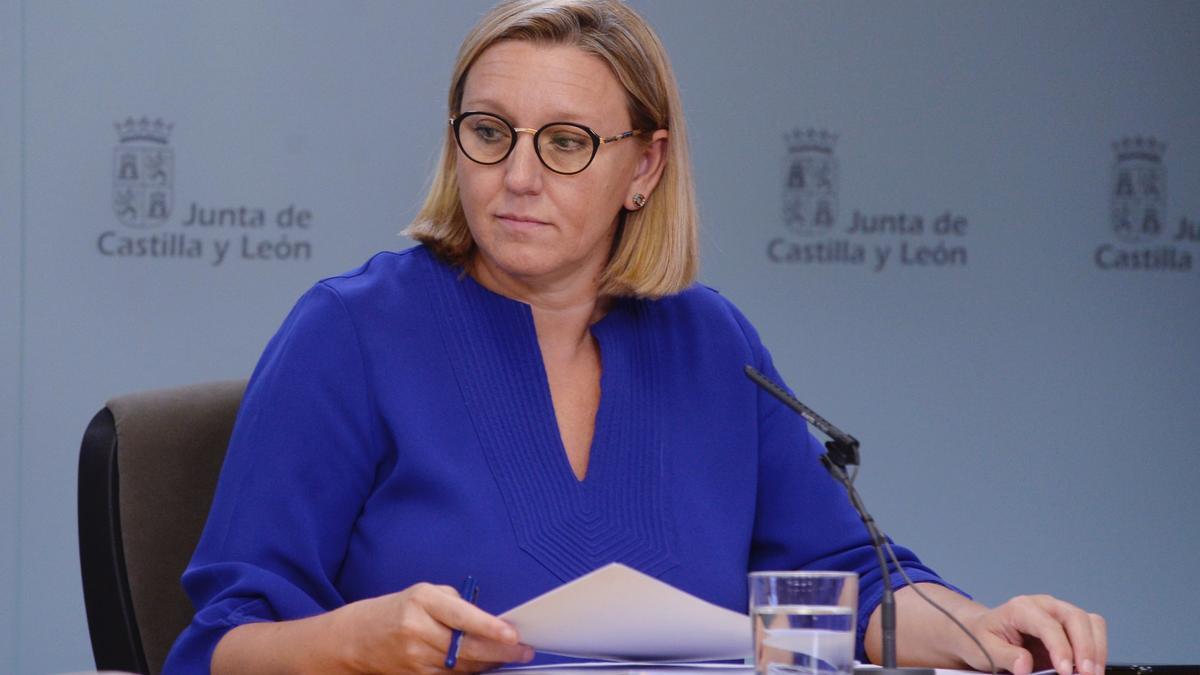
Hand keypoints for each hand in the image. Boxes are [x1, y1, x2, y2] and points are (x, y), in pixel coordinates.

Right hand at [331, 581, 534, 673]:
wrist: (355, 638)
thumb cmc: (395, 610)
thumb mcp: (423, 594)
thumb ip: (455, 603)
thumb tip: (489, 619)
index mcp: (421, 601)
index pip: (461, 616)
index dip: (489, 627)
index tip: (512, 634)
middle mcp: (417, 629)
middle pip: (467, 647)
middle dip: (500, 651)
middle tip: (524, 650)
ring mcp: (414, 656)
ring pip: (462, 665)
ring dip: (489, 662)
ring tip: (509, 656)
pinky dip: (470, 672)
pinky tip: (484, 665)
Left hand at [959, 594, 1105, 674]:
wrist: (982, 632)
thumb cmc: (983, 638)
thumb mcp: (985, 649)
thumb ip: (1005, 656)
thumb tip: (1025, 665)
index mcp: (1021, 608)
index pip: (1049, 625)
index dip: (1060, 649)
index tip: (1065, 672)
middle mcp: (1044, 605)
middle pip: (1076, 619)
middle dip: (1086, 648)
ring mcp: (1059, 613)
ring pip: (1090, 622)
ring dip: (1097, 649)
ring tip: (1093, 674)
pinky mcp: (1069, 626)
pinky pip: (1093, 632)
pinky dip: (1098, 649)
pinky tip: (1091, 668)